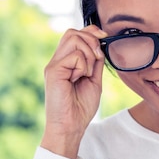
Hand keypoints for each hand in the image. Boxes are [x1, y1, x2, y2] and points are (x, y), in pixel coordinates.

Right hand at [40, 24, 106, 158]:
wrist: (71, 126)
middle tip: (97, 59)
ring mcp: (54, 65)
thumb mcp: (94, 80)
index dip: (91, 32)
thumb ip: (95, 63)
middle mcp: (57, 61)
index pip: (74, 35)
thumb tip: (101, 45)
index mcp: (66, 62)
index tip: (104, 38)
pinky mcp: (53, 71)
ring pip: (73, 39)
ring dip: (88, 54)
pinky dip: (83, 66)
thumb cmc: (81, 108)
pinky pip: (75, 56)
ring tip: (86, 73)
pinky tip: (78, 79)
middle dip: (91, 40)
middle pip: (72, 32)